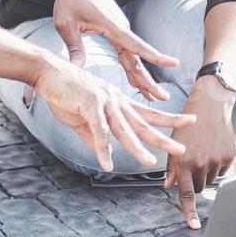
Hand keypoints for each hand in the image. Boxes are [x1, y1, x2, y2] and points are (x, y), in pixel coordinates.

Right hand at [31, 56, 194, 171]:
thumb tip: (105, 156)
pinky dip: (103, 147)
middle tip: (182, 148)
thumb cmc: (66, 92)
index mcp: (118, 103)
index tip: (187, 121)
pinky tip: (107, 163)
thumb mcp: (83, 120)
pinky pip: (99, 130)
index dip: (168, 120)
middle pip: (144, 123)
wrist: (48, 73)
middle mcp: (116, 102)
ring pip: (124, 129)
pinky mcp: (90, 104)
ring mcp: (104, 102)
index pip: (148, 114)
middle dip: (164, 136)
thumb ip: (94, 138)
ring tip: (149, 162)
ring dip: (136, 147)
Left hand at [53, 0, 177, 101]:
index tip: (173, 63)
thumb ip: (73, 46)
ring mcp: (119, 28)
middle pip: (138, 58)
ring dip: (141, 76)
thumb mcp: (66, 24)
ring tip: (151, 95)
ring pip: (133, 56)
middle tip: (162, 97)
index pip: (136, 45)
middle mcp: (120, 28)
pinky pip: (127, 51)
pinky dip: (131, 66)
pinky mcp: (116, 29)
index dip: (154, 56)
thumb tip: (76, 69)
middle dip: (148, 79)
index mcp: (111, 26)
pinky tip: (134, 79)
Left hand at [164, 80, 235, 228]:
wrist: (210, 107)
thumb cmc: (188, 126)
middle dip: (195, 181)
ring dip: (206, 173)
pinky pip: (221, 173)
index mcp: (184, 162)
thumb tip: (169, 186)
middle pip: (199, 188)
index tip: (193, 225)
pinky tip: (212, 150)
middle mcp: (200, 164)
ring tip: (203, 152)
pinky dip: (216, 166)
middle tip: (193, 163)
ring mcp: (216, 161)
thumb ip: (171, 168)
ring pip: (210, 181)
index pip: (186, 193)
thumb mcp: (173, 145)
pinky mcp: (228, 158)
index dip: (189, 211)